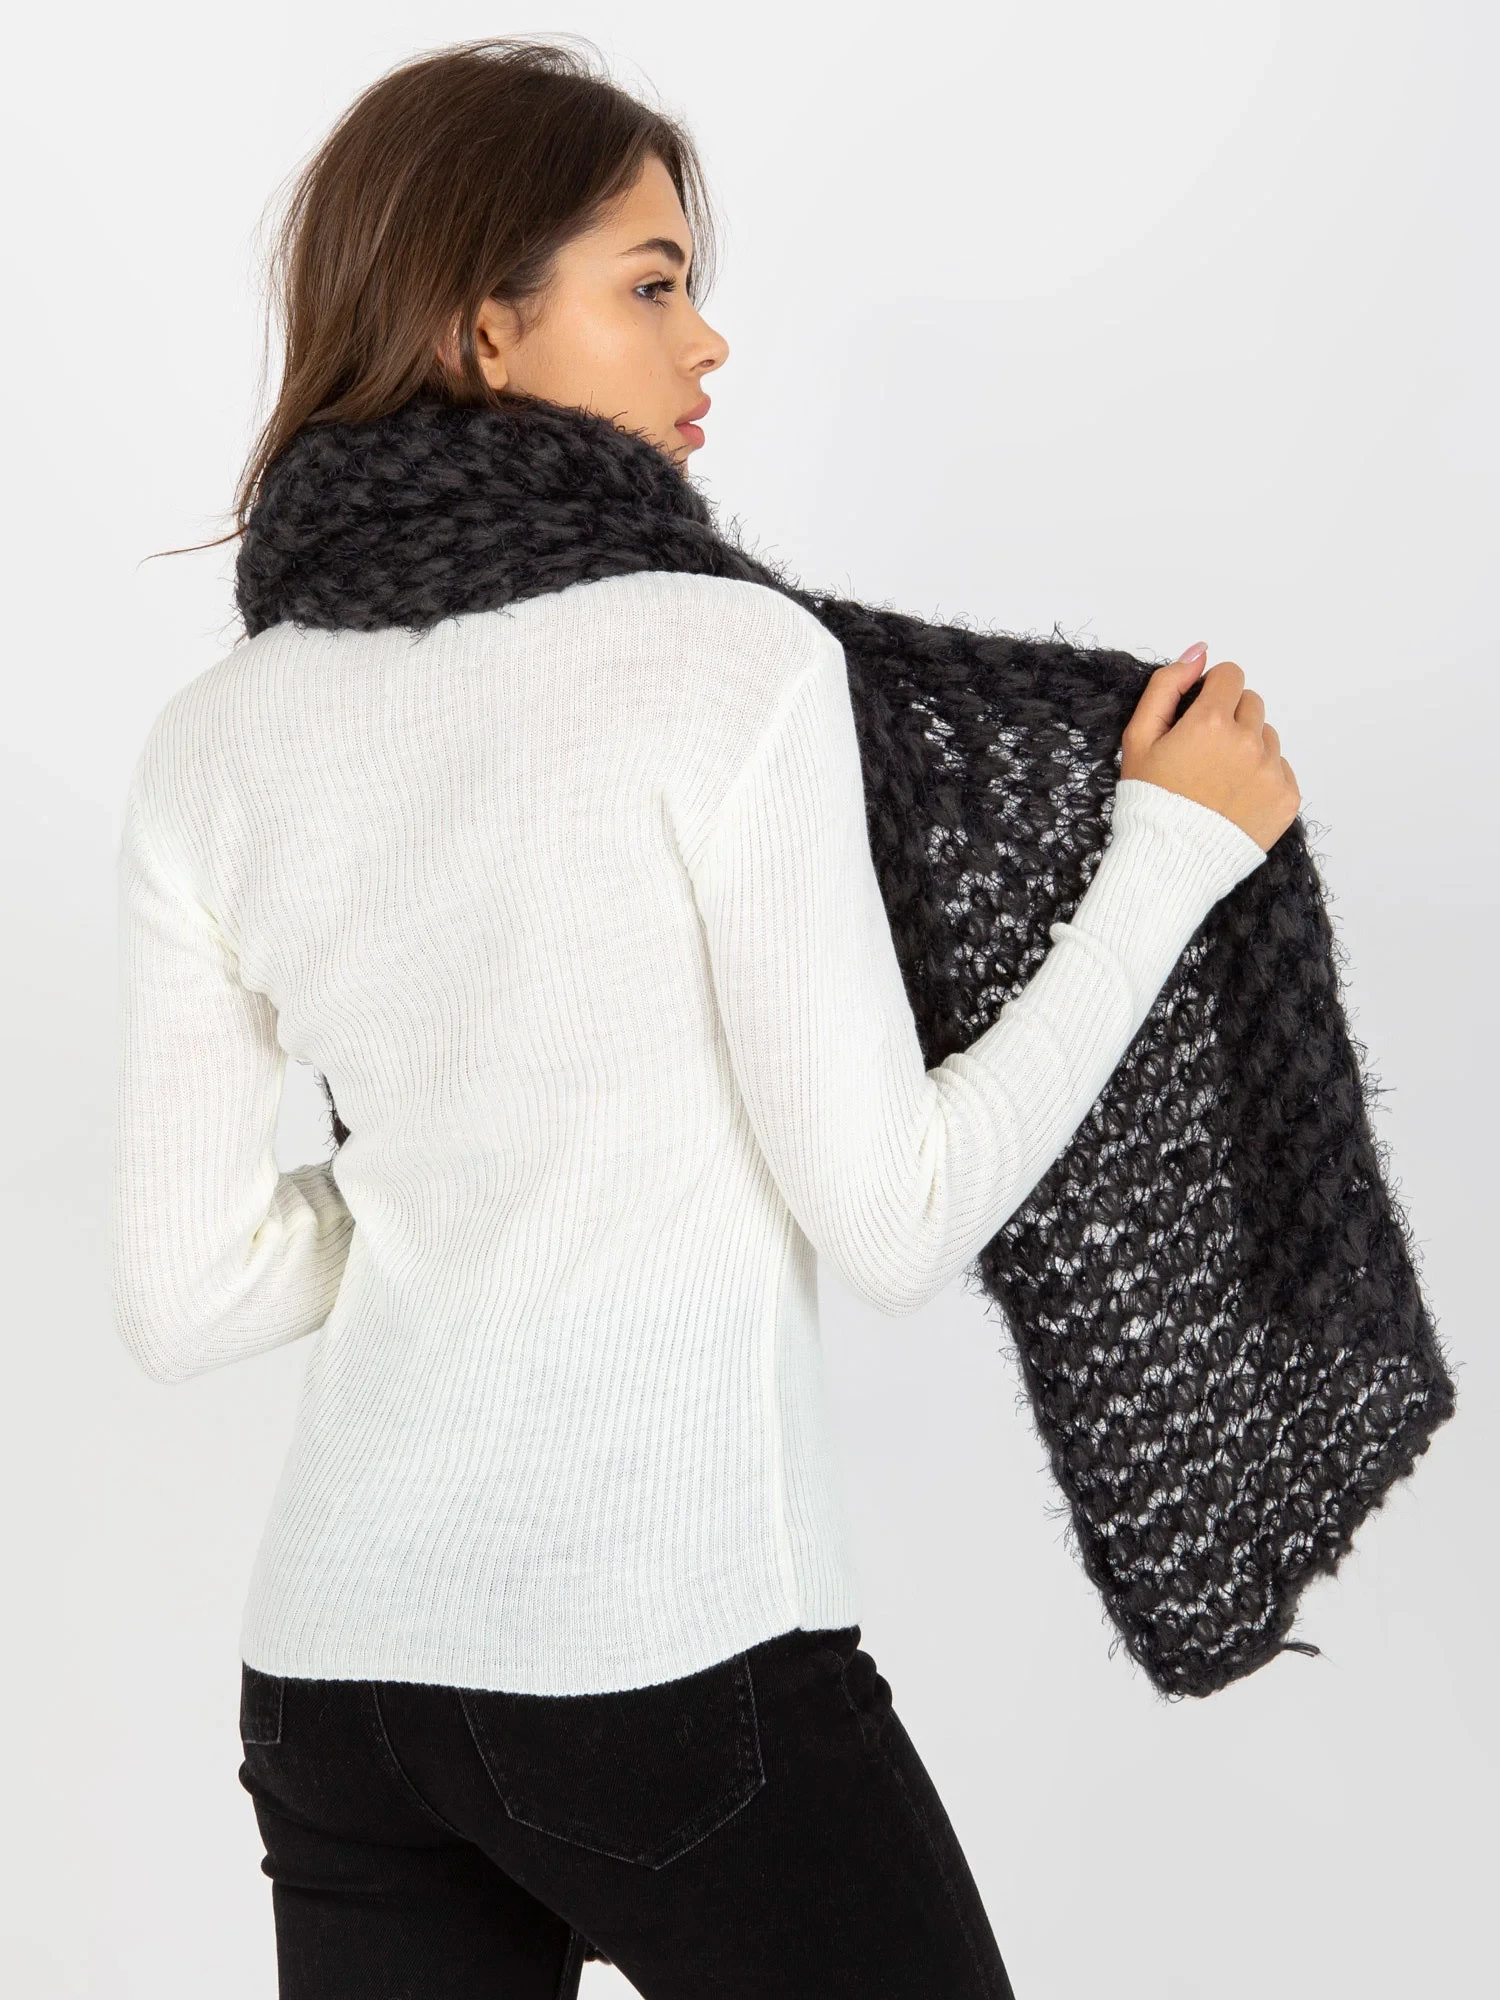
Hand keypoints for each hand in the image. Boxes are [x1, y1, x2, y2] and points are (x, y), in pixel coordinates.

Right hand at [1120, 642, 1300, 851]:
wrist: (1169, 862)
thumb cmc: (1149, 800)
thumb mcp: (1139, 738)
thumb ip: (1167, 686)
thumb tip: (1199, 651)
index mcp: (1210, 722)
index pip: (1230, 676)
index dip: (1211, 692)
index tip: (1197, 716)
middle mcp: (1247, 742)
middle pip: (1251, 703)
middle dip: (1230, 718)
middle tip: (1204, 753)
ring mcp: (1271, 771)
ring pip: (1266, 736)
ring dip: (1247, 747)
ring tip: (1218, 779)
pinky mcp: (1287, 798)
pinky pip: (1280, 768)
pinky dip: (1261, 777)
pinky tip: (1234, 797)